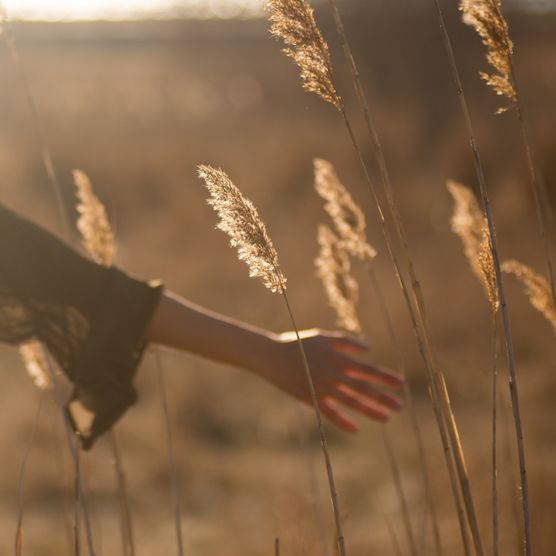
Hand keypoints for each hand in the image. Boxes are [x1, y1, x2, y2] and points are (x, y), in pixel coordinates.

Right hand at [257, 328, 404, 431]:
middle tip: (401, 406)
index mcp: (337, 358)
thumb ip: (346, 342)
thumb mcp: (323, 337)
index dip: (384, 377)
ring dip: (370, 410)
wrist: (271, 356)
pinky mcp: (311, 399)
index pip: (367, 370)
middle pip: (363, 388)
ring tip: (387, 418)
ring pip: (351, 402)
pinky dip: (342, 421)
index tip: (401, 384)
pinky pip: (329, 413)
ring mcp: (322, 388)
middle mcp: (333, 374)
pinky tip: (356, 429)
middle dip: (383, 397)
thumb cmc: (298, 343)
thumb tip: (369, 350)